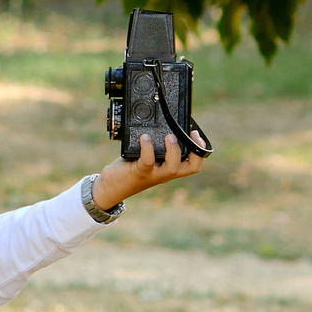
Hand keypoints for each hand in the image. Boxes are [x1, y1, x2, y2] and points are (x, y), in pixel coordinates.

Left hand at [93, 134, 207, 211]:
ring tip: (168, 136)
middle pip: (191, 168)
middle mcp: (165, 174)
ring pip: (173, 168)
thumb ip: (156, 147)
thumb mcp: (148, 157)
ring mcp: (153, 174)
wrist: (110, 187)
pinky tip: (144, 138)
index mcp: (170, 169)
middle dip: (195, 151)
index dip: (201, 151)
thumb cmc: (129, 169)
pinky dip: (147, 148)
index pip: (194, 165)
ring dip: (174, 150)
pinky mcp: (139, 172)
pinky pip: (147, 161)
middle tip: (190, 134)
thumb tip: (161, 125)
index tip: (196, 134)